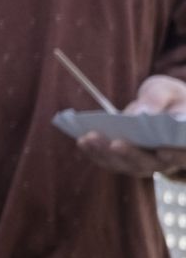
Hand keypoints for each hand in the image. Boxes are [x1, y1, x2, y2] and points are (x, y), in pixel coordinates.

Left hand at [70, 74, 185, 176]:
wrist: (165, 106)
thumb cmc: (171, 98)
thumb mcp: (168, 91)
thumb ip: (157, 99)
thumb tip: (139, 113)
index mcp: (184, 143)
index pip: (184, 155)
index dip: (176, 155)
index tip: (162, 151)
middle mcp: (168, 159)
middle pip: (151, 163)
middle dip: (131, 153)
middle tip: (115, 143)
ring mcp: (147, 163)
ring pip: (128, 165)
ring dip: (107, 154)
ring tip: (88, 139)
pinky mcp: (129, 161)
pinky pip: (112, 162)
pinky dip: (97, 153)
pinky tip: (82, 141)